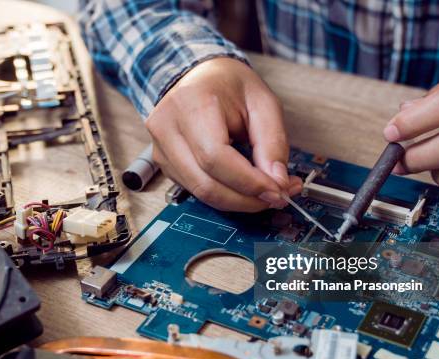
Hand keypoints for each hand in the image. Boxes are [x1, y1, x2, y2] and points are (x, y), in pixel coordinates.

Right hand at [145, 57, 302, 211]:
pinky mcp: (163, 163)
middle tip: (277, 196)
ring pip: (200, 192)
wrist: (199, 77)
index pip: (215, 157)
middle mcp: (167, 127)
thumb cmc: (230, 85)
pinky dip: (224, 195)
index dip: (249, 182)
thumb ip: (272, 143)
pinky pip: (195, 190)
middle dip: (246, 198)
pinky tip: (244, 186)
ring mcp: (160, 148)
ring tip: (265, 192)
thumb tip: (278, 183)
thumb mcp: (263, 103)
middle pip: (205, 183)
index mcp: (191, 104)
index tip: (278, 190)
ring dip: (237, 201)